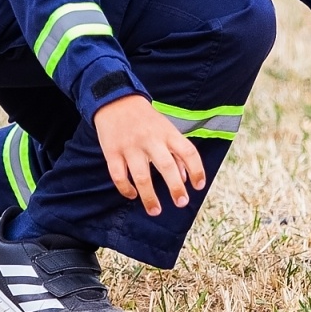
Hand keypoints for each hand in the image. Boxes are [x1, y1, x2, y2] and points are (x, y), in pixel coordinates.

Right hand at [94, 94, 206, 216]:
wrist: (116, 100)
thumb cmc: (146, 119)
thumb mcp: (166, 129)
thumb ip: (177, 152)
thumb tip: (184, 179)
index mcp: (167, 132)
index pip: (188, 151)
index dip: (197, 170)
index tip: (198, 186)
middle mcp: (150, 139)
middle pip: (166, 166)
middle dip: (175, 188)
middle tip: (181, 203)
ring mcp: (130, 146)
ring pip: (141, 176)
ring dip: (149, 197)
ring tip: (155, 211)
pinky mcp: (112, 152)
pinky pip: (119, 176)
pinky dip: (126, 189)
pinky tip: (132, 195)